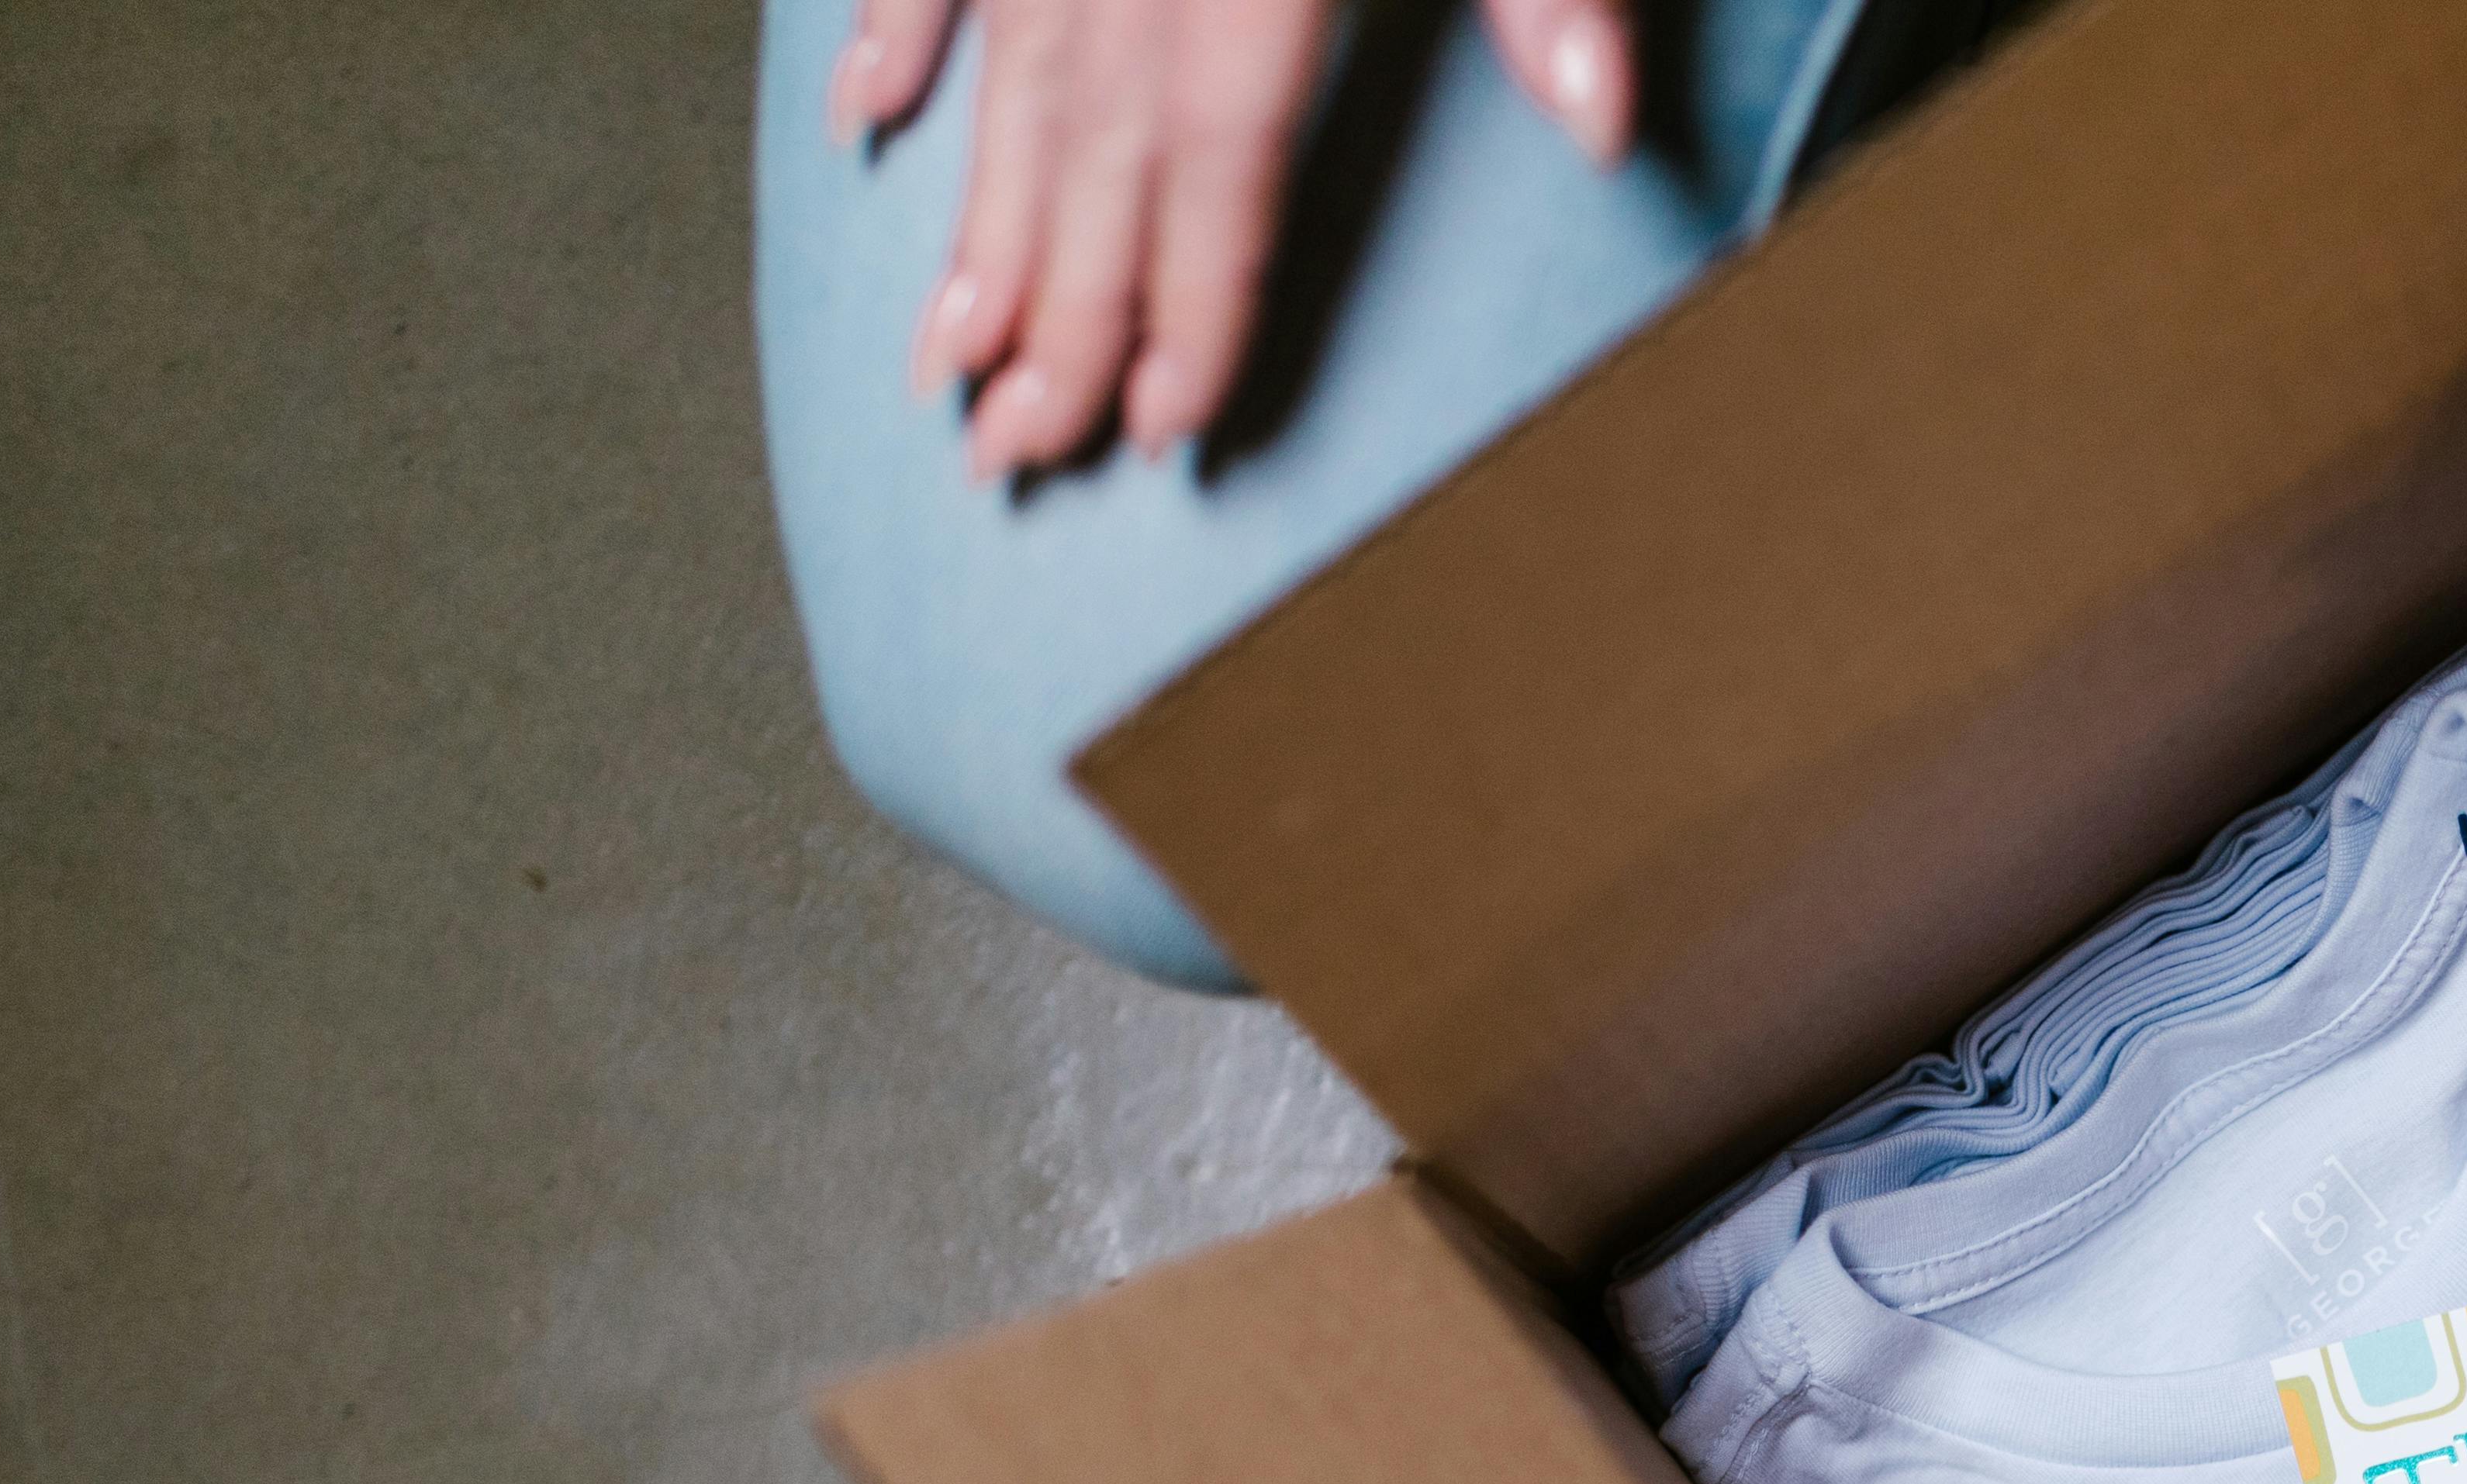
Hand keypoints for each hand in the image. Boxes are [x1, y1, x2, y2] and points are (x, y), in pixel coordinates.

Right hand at [832, 0, 1636, 480]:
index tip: (1159, 424)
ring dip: (979, 227)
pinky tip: (873, 126)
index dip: (1190, 305)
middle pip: (1090, 160)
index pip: (1218, 166)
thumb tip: (1593, 121)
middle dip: (1056, 321)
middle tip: (1013, 459)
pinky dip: (902, 33)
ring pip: (1006, 82)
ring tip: (949, 367)